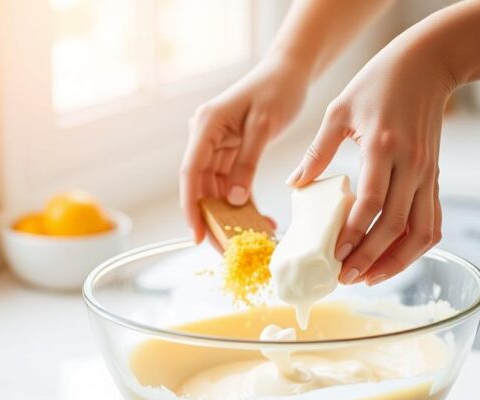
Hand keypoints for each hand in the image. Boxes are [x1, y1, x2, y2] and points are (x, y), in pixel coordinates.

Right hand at [180, 57, 309, 243]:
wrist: (289, 71)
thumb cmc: (276, 89)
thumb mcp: (263, 126)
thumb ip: (247, 163)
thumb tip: (234, 200)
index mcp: (205, 127)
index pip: (190, 173)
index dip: (191, 208)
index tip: (197, 236)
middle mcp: (205, 137)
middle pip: (201, 187)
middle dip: (212, 219)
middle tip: (227, 249)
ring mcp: (217, 145)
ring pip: (216, 189)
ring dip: (230, 214)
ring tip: (249, 238)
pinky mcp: (232, 151)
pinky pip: (232, 183)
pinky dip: (244, 202)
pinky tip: (260, 219)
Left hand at [288, 35, 454, 284]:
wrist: (428, 64)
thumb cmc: (379, 82)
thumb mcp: (339, 110)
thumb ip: (317, 151)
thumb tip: (294, 186)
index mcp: (382, 146)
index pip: (371, 202)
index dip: (354, 234)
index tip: (335, 255)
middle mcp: (410, 164)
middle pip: (395, 226)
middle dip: (369, 258)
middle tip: (344, 277)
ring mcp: (426, 174)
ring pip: (420, 233)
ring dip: (396, 261)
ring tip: (369, 277)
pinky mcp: (434, 179)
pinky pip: (432, 223)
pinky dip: (415, 248)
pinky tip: (393, 260)